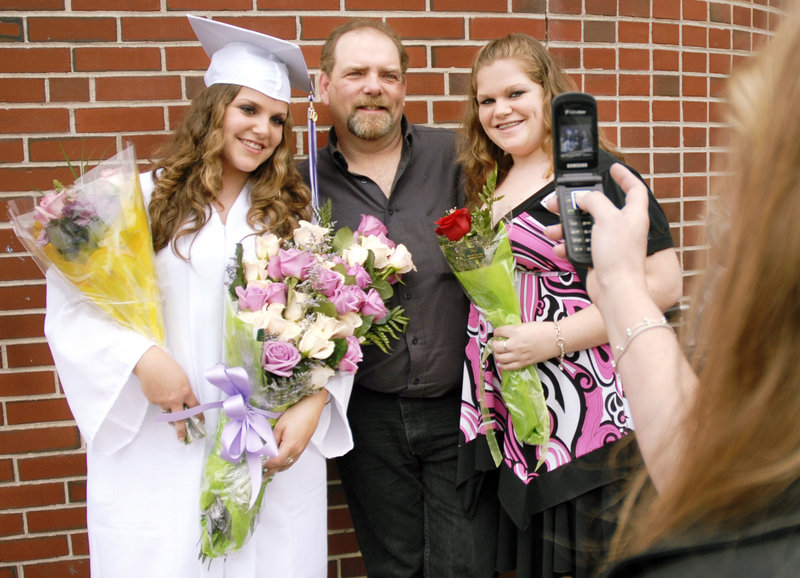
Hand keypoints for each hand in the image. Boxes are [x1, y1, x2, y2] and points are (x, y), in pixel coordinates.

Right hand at [134, 346, 201, 442]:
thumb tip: (182, 402)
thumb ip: (184, 391)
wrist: (150, 363)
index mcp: (186, 391)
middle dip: (182, 431)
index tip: (201, 422)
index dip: (199, 416)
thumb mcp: (182, 378)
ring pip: (168, 410)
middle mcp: (175, 399)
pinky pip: (158, 404)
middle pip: (180, 419)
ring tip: (166, 393)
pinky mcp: (153, 401)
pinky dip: (159, 399)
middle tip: (182, 439)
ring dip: (169, 408)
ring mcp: (163, 401)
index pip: (195, 408)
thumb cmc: (168, 366)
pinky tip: (157, 388)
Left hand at [262, 389, 327, 477]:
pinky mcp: (304, 445)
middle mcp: (297, 450)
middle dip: (272, 470)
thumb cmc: (298, 413)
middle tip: (263, 476)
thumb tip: (267, 448)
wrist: (313, 407)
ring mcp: (301, 448)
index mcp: (290, 446)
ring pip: (289, 463)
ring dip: (279, 468)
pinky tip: (283, 462)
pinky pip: (294, 459)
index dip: (267, 465)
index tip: (259, 466)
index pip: (276, 461)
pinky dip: (286, 463)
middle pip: (283, 465)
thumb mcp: (280, 425)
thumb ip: (272, 439)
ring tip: (271, 471)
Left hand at [493, 322, 558, 370]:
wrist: (557, 339)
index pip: (499, 331)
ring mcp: (519, 355)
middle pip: (497, 347)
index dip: (496, 332)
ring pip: (500, 358)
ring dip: (497, 355)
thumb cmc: (543, 330)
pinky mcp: (524, 363)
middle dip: (494, 344)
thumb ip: (515, 330)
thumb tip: (506, 334)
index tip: (498, 333)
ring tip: (499, 352)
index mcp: (516, 332)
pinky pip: (508, 367)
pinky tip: (501, 362)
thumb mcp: (526, 325)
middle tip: (496, 343)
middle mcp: (515, 344)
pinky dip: (502, 365)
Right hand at [545, 163, 650, 303]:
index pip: (634, 188)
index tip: (613, 168)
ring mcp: (609, 242)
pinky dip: (568, 245)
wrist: (615, 290)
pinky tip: (560, 247)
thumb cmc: (619, 255)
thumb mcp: (607, 218)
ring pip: (584, 226)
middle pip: (599, 206)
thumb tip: (583, 198)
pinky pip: (579, 245)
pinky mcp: (598, 257)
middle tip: (561, 199)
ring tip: (552, 228)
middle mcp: (622, 227)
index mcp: (633, 214)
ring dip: (566, 226)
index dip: (625, 176)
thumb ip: (594, 201)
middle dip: (578, 203)